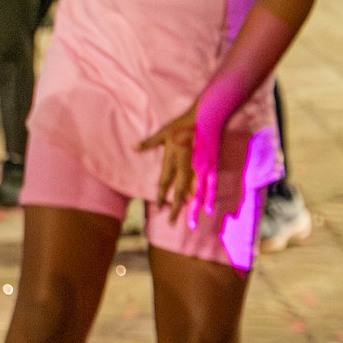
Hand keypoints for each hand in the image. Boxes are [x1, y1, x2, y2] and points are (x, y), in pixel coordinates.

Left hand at [137, 100, 221, 226]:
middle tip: (171, 223)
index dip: (160, 195)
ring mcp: (198, 168)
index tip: (157, 207)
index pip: (164, 182)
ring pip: (194, 193)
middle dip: (175, 208)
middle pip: (178, 192)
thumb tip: (132, 147)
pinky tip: (208, 210)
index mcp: (172, 159)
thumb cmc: (182, 125)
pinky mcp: (210, 167)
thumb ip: (148, 143)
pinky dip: (208, 198)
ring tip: (191, 224)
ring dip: (191, 208)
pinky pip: (209, 186)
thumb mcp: (162, 133)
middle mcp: (185, 166)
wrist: (204, 118)